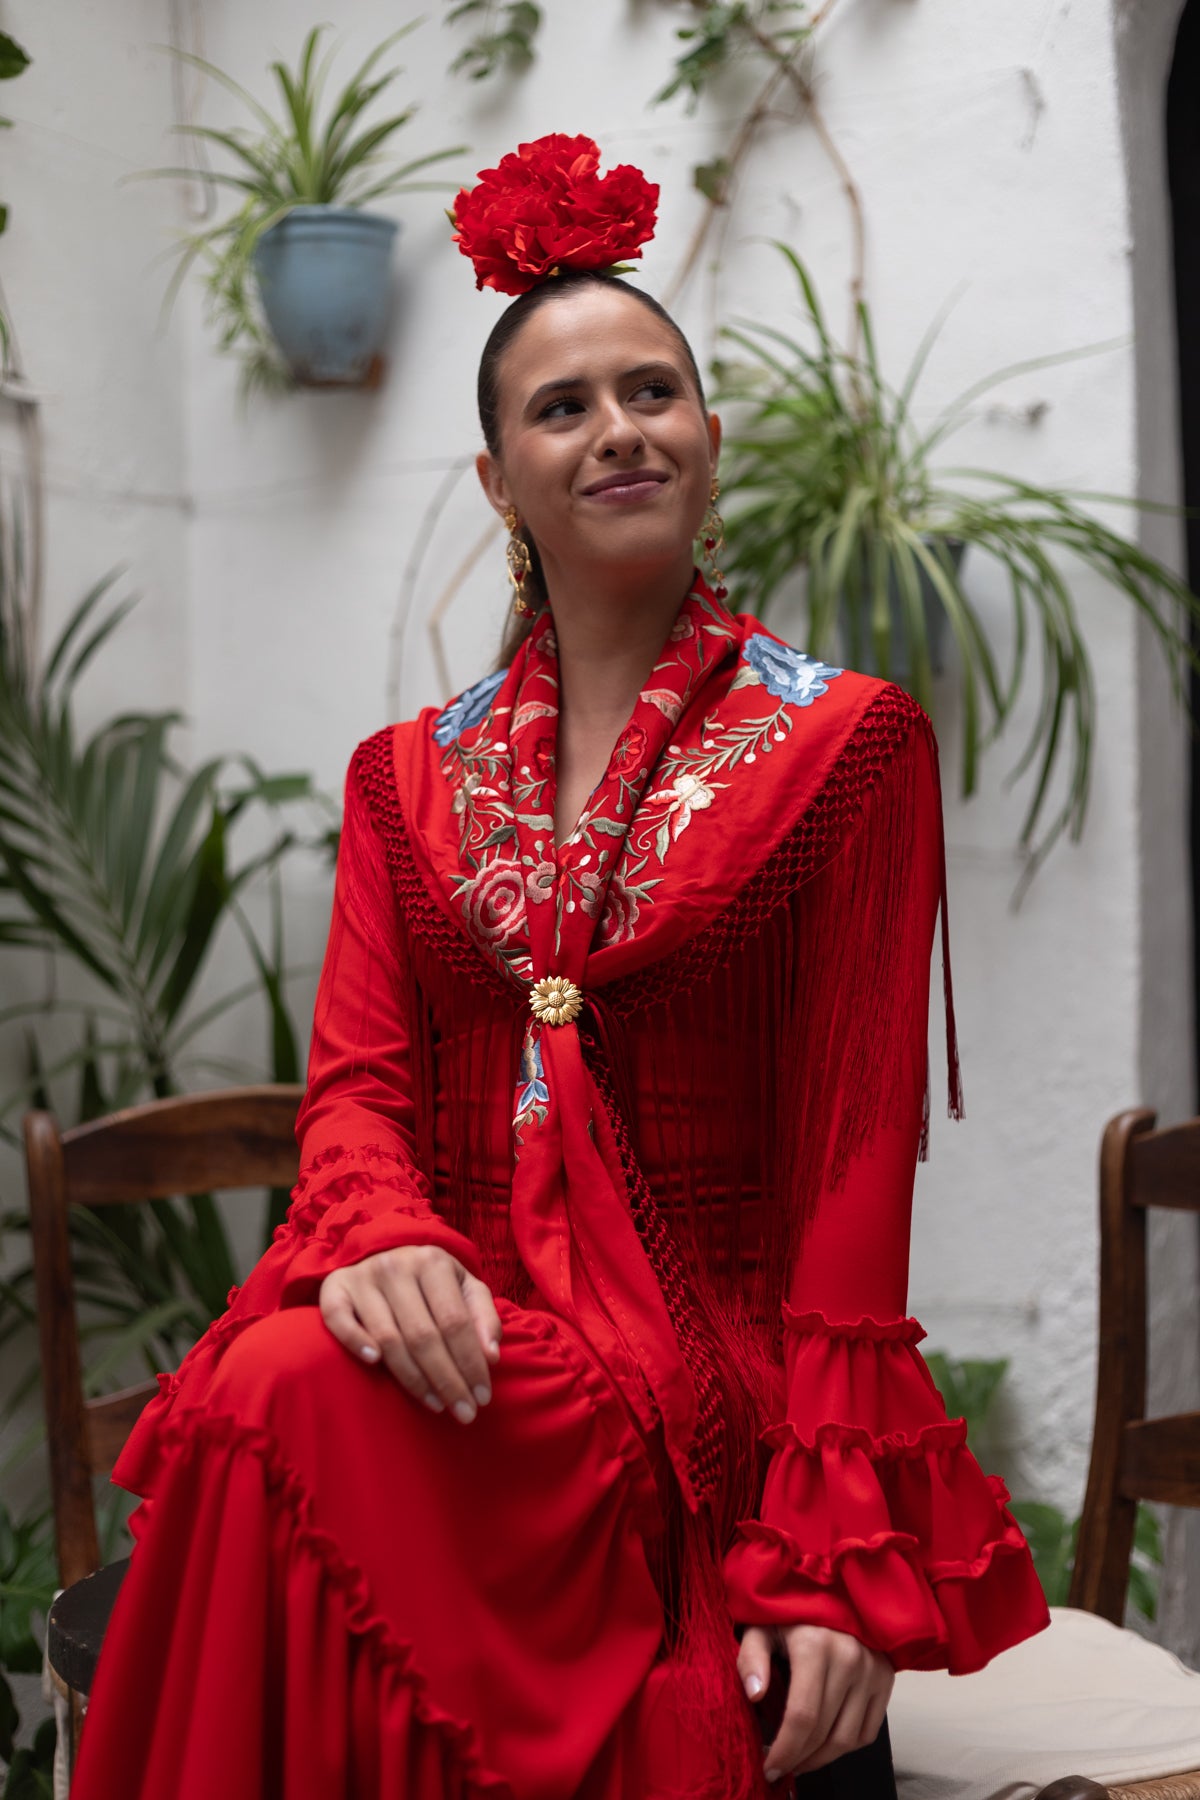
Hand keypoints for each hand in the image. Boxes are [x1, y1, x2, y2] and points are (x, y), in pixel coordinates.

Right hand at [319, 1245, 501, 1424]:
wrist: (384, 1255)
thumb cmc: (432, 1283)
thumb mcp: (464, 1288)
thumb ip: (483, 1318)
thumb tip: (491, 1356)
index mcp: (433, 1261)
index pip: (455, 1321)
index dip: (470, 1363)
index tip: (482, 1397)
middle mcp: (396, 1266)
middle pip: (424, 1335)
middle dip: (447, 1380)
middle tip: (464, 1413)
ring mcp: (362, 1277)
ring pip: (388, 1338)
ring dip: (414, 1379)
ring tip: (436, 1404)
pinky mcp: (333, 1289)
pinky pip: (339, 1319)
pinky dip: (355, 1341)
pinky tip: (373, 1363)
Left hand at [738, 1621, 893, 1782]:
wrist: (833, 1588)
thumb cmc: (791, 1610)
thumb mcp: (762, 1626)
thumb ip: (751, 1658)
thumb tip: (754, 1695)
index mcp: (814, 1645)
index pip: (802, 1716)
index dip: (785, 1750)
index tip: (770, 1768)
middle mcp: (848, 1658)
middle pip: (824, 1732)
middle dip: (799, 1758)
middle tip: (781, 1767)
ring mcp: (871, 1670)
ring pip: (847, 1738)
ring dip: (822, 1758)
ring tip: (800, 1760)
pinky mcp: (885, 1678)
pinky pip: (867, 1730)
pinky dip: (845, 1746)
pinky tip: (825, 1744)